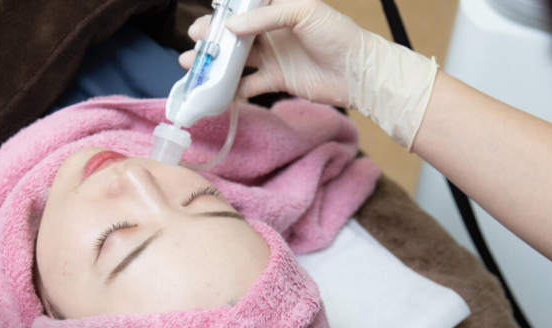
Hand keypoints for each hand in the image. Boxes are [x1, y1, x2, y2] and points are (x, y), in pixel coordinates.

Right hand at [180, 0, 438, 147]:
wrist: (359, 73)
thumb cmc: (337, 35)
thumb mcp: (304, 13)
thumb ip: (265, 18)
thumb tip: (230, 27)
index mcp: (279, 9)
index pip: (245, 7)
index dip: (223, 12)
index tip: (206, 20)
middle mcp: (272, 31)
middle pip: (234, 34)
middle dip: (212, 39)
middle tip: (194, 43)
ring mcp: (274, 56)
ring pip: (236, 60)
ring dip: (215, 64)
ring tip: (192, 67)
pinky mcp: (277, 80)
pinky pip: (248, 85)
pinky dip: (231, 90)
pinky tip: (215, 94)